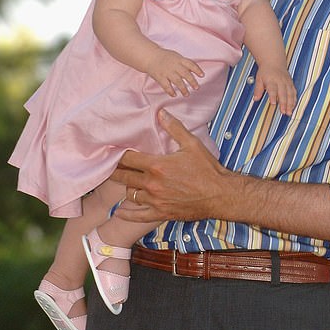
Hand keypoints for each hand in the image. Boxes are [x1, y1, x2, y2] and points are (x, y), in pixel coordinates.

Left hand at [111, 110, 233, 223]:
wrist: (220, 195)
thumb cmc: (208, 169)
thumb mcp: (192, 144)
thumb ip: (174, 128)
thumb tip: (161, 113)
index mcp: (157, 166)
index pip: (128, 159)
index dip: (117, 155)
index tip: (111, 152)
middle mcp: (153, 184)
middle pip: (124, 177)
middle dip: (115, 171)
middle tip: (109, 167)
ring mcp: (156, 200)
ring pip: (130, 194)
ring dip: (126, 188)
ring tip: (122, 183)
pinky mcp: (161, 213)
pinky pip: (138, 216)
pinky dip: (127, 214)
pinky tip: (118, 212)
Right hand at [146, 47, 203, 96]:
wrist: (150, 57)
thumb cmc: (165, 57)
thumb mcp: (176, 57)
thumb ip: (185, 63)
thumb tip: (195, 70)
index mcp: (179, 60)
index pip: (190, 64)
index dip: (197, 70)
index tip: (202, 75)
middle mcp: (174, 65)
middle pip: (185, 74)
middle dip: (192, 81)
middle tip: (197, 88)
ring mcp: (167, 71)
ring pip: (177, 81)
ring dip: (183, 88)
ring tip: (187, 94)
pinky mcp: (160, 77)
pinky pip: (166, 85)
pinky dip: (170, 91)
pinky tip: (174, 95)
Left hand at [252, 65, 296, 114]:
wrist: (274, 62)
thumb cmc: (266, 71)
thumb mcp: (259, 79)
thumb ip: (258, 89)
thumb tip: (255, 98)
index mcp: (271, 80)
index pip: (272, 89)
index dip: (273, 96)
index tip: (273, 103)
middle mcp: (280, 81)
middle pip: (283, 93)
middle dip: (284, 103)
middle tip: (283, 112)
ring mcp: (287, 82)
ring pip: (290, 94)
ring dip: (290, 104)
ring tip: (289, 112)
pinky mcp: (291, 83)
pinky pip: (294, 92)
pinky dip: (294, 100)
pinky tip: (293, 106)